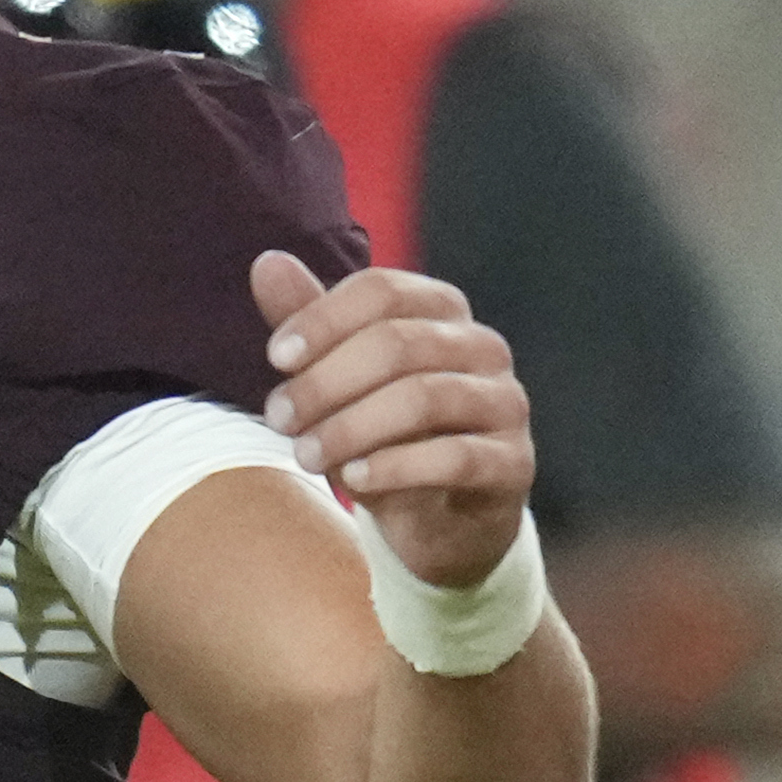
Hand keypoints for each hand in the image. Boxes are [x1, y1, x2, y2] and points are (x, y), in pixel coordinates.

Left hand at [255, 252, 534, 589]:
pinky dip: (395, 467)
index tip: (277, 358)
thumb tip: (267, 262)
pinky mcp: (514, 462)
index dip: (323, 319)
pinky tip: (354, 479)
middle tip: (278, 418)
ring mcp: (505, 403)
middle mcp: (482, 347)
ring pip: (423, 398)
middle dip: (325, 382)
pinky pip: (455, 457)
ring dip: (350, 427)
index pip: (382, 290)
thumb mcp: (338, 380)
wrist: (439, 519)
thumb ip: (308, 324)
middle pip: (398, 342)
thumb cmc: (383, 434)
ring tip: (305, 455)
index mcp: (442, 311)